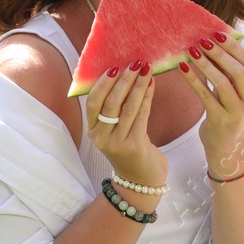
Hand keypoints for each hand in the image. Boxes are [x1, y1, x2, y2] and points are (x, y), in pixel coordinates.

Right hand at [85, 60, 167, 187]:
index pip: (92, 103)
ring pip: (127, 108)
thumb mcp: (114, 130)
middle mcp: (101, 138)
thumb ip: (113, 108)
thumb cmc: (129, 148)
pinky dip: (147, 97)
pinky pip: (141, 116)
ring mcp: (117, 143)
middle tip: (135, 62)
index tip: (113, 66)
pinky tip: (152, 84)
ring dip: (138, 85)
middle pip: (110, 103)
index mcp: (93, 131)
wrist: (140, 180)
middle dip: (124, 80)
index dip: (102, 83)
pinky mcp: (135, 146)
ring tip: (146, 68)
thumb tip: (122, 73)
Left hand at [178, 29, 243, 171]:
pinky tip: (183, 68)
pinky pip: (205, 96)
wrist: (228, 150)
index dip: (234, 46)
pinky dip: (193, 80)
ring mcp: (238, 113)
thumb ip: (233, 74)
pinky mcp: (221, 122)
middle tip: (202, 40)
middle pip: (237, 71)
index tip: (218, 33)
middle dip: (218, 53)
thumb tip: (216, 43)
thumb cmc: (230, 115)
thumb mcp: (238, 94)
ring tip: (191, 50)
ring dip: (205, 64)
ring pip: (222, 83)